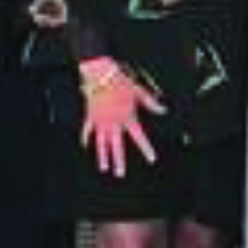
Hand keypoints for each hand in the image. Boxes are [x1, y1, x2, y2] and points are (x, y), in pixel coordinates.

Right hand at [77, 58, 162, 177]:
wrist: (101, 74)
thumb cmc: (120, 81)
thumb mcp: (139, 91)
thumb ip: (151, 103)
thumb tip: (163, 110)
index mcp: (127, 117)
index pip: (139, 137)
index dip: (146, 148)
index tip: (151, 159)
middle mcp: (114, 122)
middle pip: (117, 146)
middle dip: (118, 161)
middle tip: (120, 173)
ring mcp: (101, 121)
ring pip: (101, 142)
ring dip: (102, 156)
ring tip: (103, 168)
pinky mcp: (90, 116)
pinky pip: (87, 130)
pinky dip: (85, 138)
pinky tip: (84, 146)